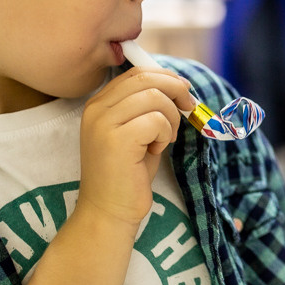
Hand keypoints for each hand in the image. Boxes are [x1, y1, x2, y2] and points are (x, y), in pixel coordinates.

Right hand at [78, 68, 196, 226]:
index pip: (136, 73)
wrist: (109, 210)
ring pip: (155, 98)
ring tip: (164, 140)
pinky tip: (156, 151)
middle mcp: (96, 108)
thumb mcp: (138, 131)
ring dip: (170, 119)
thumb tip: (179, 85)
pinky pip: (156, 120)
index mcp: (98, 103)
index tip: (184, 90)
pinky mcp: (117, 139)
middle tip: (188, 107)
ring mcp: (104, 123)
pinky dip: (165, 134)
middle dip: (176, 89)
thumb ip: (149, 106)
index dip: (166, 77)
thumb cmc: (129, 173)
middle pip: (146, 79)